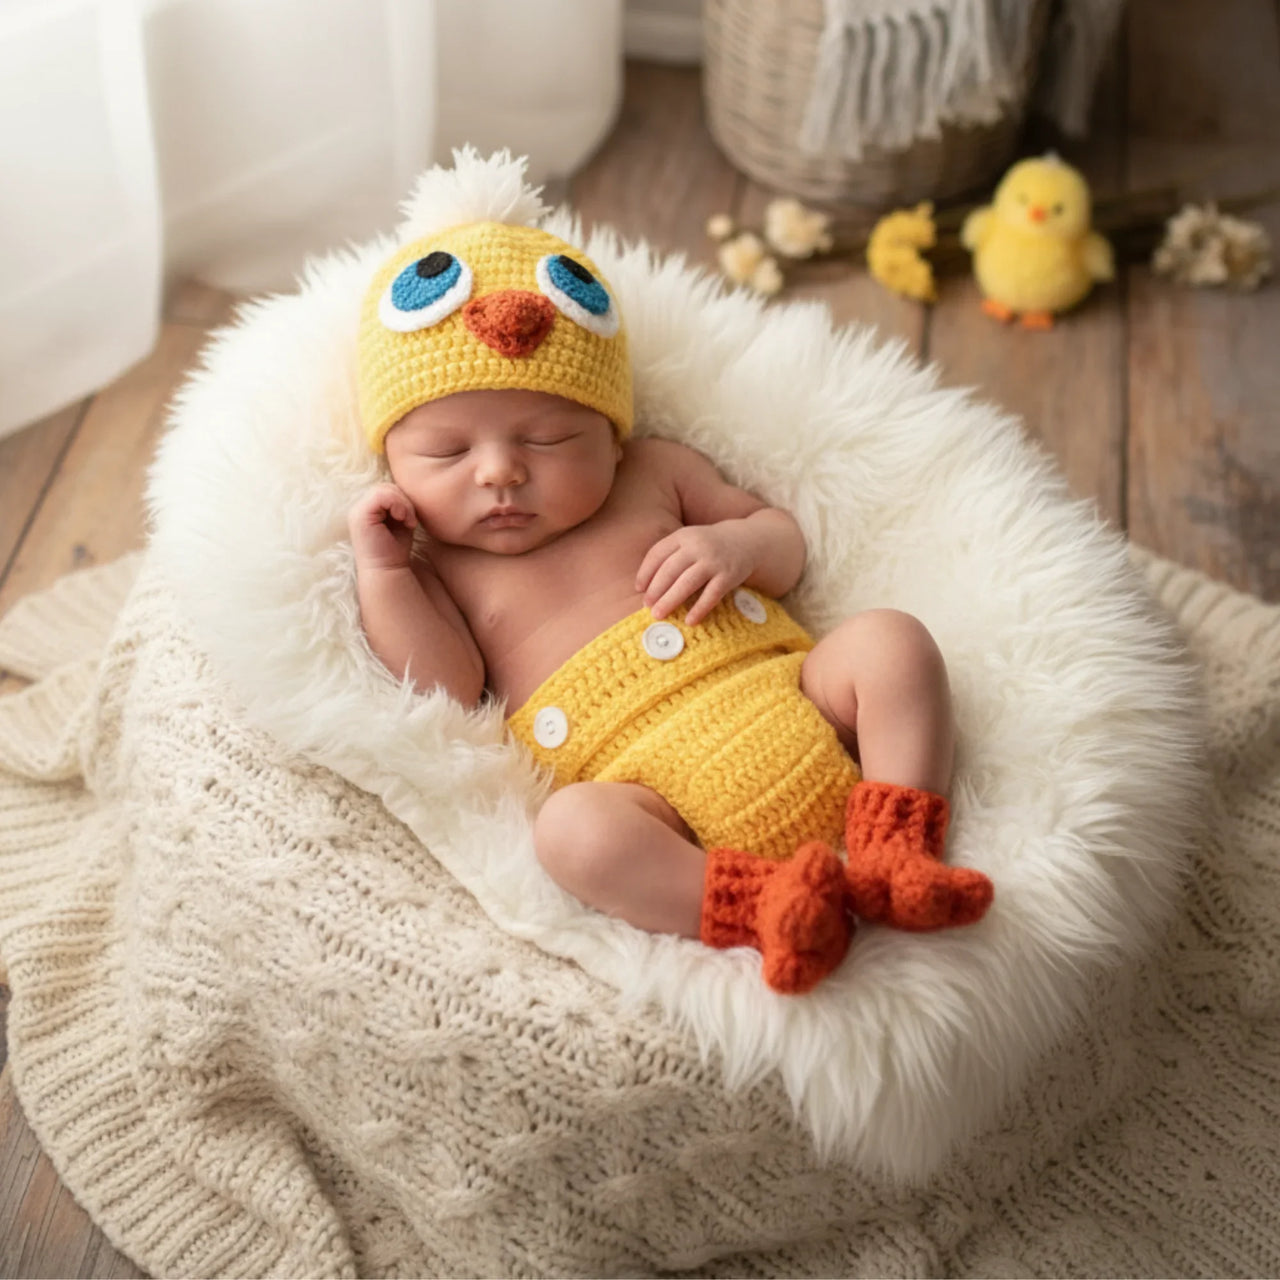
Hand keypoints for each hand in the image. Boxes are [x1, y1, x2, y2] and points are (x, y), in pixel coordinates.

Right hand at [348, 483, 418, 570]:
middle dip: (403, 500)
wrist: (387, 571)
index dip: (402, 500)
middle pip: (384, 486)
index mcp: (367, 510)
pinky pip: (381, 496)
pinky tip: (403, 520)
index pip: (386, 489)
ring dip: (402, 504)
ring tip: (407, 522)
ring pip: (383, 489)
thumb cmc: (395, 550)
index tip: (411, 520)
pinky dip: (398, 505)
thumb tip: (409, 490)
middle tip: (410, 520)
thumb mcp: (400, 522)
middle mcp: (359, 508)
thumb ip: (399, 505)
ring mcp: (357, 512)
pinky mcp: (360, 516)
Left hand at [636, 523, 754, 624]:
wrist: (748, 540)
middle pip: (670, 570)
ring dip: (670, 600)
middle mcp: (697, 546)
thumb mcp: (689, 540)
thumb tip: (645, 585)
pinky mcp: (729, 575)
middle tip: (646, 606)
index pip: (657, 554)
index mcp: (683, 536)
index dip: (645, 572)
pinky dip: (699, 609)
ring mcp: (714, 561)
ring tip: (658, 615)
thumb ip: (669, 555)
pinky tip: (689, 621)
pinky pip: (711, 595)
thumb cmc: (709, 545)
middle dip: (655, 590)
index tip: (638, 589)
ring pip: (687, 583)